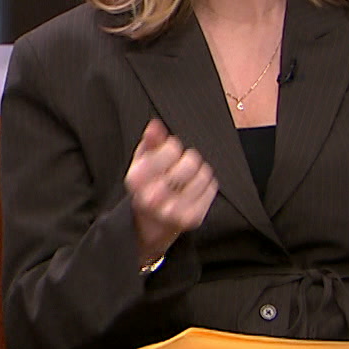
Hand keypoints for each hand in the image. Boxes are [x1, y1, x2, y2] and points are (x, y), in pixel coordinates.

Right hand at [125, 119, 217, 262]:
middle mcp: (152, 197)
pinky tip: (194, 189)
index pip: (171, 149)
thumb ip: (149, 141)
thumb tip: (155, 125)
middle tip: (179, 167)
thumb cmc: (148, 186)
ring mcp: (172, 210)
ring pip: (204, 175)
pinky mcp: (191, 218)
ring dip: (198, 172)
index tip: (168, 155)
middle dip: (187, 160)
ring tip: (187, 179)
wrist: (151, 223)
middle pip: (190, 162)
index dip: (172, 148)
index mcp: (137, 179)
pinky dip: (206, 185)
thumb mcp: (142, 162)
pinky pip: (211, 189)